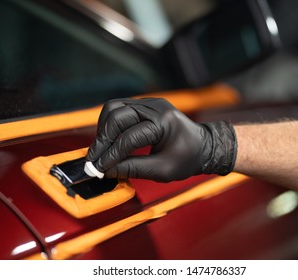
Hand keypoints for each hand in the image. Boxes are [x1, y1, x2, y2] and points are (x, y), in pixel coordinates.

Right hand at [87, 98, 236, 181]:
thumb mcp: (163, 170)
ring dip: (103, 129)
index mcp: (164, 122)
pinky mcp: (144, 105)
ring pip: (114, 107)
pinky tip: (108, 140)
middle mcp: (155, 106)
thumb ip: (133, 169)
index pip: (129, 137)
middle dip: (102, 139)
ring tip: (100, 150)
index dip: (111, 155)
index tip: (98, 169)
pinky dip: (110, 124)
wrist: (203, 146)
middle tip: (94, 159)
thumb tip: (106, 171)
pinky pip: (119, 109)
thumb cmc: (188, 159)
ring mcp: (149, 103)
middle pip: (117, 115)